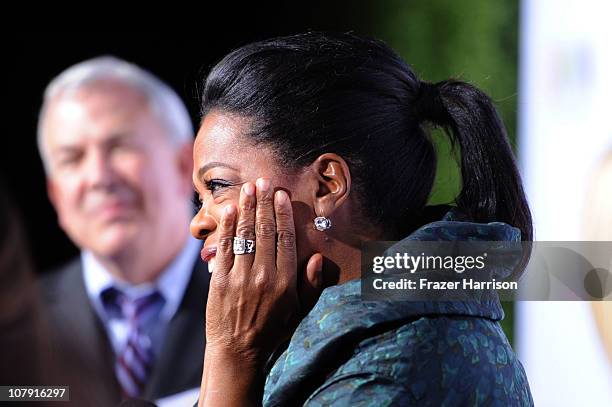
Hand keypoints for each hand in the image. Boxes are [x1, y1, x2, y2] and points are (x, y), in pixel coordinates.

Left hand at [205, 177, 322, 364]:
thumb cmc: (272, 331)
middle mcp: (263, 276)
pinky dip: (228, 226)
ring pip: (245, 234)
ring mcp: (240, 277)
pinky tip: (231, 209)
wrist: (238, 352)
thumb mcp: (300, 312)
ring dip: (247, 208)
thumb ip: (310, 284)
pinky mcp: (220, 280)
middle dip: (264, 203)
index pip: (285, 239)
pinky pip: (225, 247)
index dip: (283, 214)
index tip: (282, 195)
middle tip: (264, 182)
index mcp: (285, 282)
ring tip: (248, 188)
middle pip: (265, 230)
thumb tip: (316, 257)